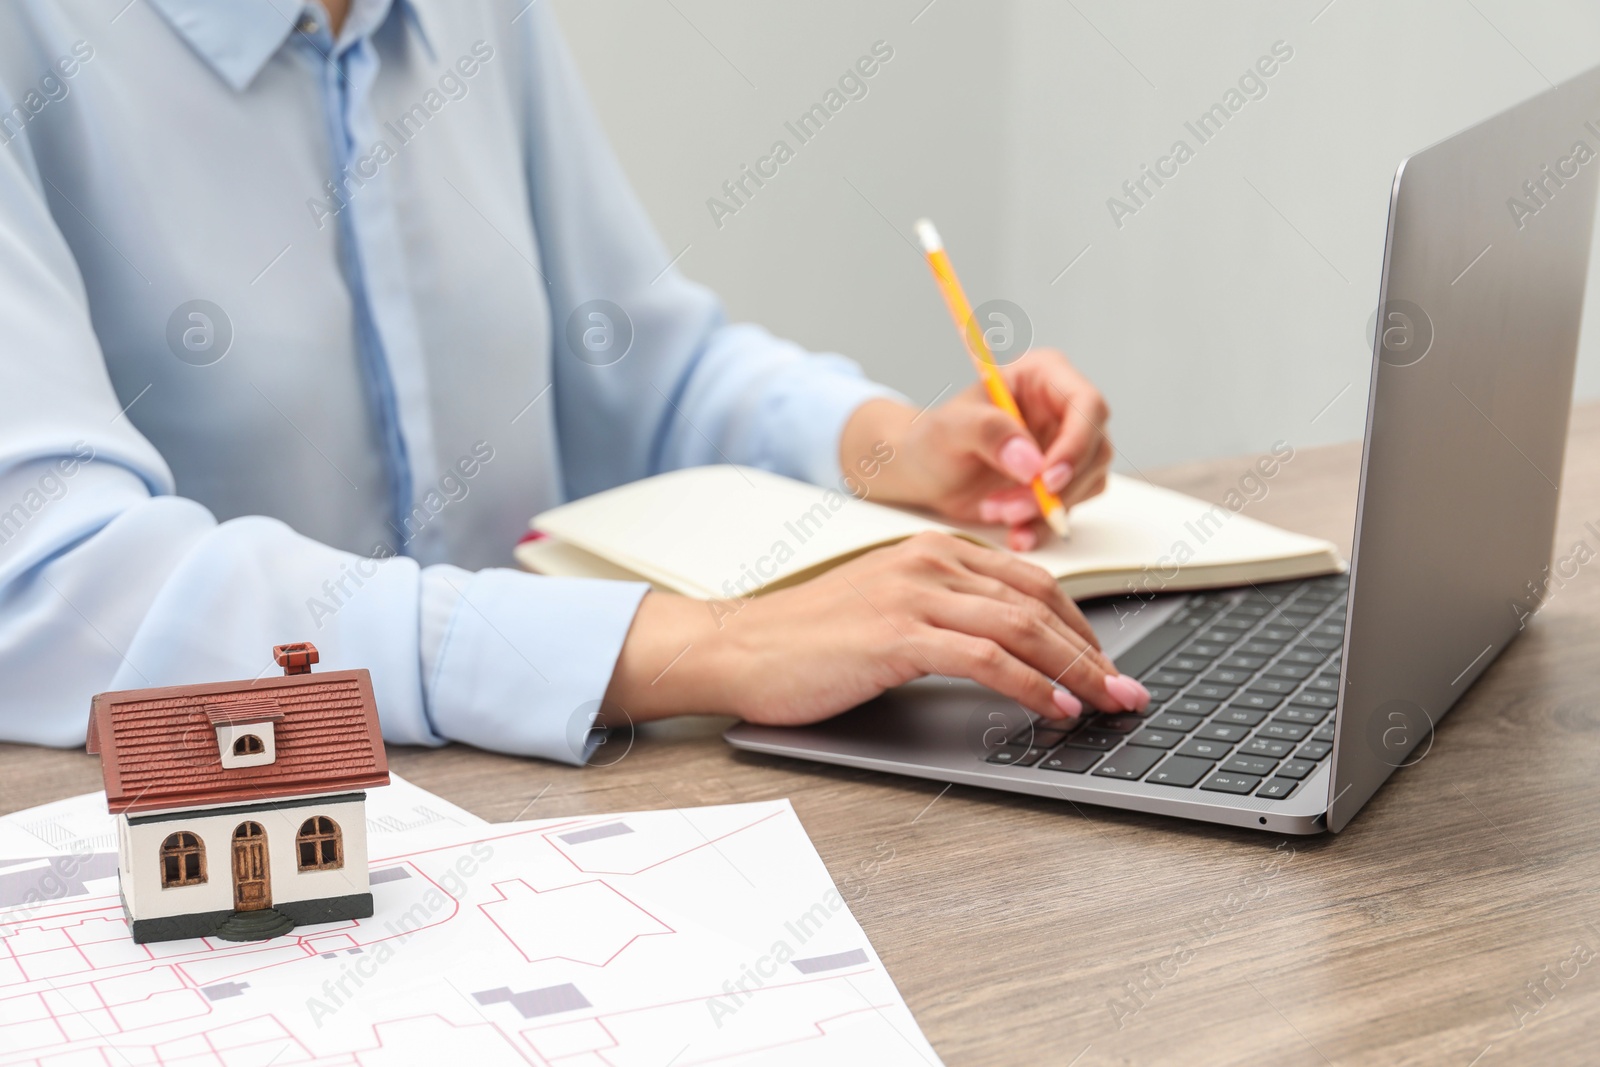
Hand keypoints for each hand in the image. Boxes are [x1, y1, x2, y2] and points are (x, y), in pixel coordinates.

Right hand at [604, 532, 1150, 727]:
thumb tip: (1009, 655)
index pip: (1030, 581)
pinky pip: (985, 657)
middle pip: (1039, 602)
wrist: (738, 647)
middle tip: (1127, 691)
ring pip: (1022, 627)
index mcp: (931, 550)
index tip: (1106, 664)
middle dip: (1093, 652)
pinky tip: (1053, 709)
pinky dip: (1029, 685)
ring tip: (1107, 704)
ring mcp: (914, 594)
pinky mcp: (897, 634)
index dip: (1079, 626)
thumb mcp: (886, 610)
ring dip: (1076, 671)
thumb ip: (944, 615)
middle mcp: (929, 561)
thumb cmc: (806, 640)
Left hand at [840, 347, 1113, 550]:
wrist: (924, 472)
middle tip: (1012, 508)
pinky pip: (1070, 507)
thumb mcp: (949, 428)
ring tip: (996, 512)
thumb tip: (1031, 462)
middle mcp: (1062, 408)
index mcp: (1043, 375)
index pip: (1086, 404)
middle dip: (1056, 487)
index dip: (1077, 443)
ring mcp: (1066, 446)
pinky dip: (1044, 524)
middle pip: (1093, 448)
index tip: (1047, 479)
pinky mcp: (1062, 480)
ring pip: (1086, 481)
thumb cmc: (933, 438)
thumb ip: (988, 433)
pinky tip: (1015, 532)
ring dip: (1046, 508)